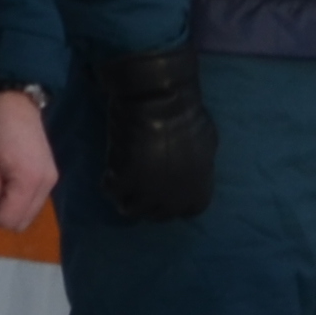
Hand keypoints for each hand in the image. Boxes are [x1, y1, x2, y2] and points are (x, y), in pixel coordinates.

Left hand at [0, 89, 58, 228]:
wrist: (14, 101)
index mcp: (29, 182)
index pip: (10, 220)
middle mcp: (46, 185)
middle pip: (22, 222)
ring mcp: (50, 179)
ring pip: (27, 213)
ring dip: (7, 207)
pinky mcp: (48, 174)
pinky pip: (31, 199)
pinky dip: (15, 199)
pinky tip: (3, 181)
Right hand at [93, 46, 219, 220]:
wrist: (160, 100)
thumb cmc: (186, 114)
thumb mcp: (206, 144)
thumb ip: (198, 166)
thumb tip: (191, 173)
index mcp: (198, 188)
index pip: (190, 211)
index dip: (178, 203)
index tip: (168, 193)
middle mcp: (174, 197)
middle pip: (159, 214)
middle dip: (150, 204)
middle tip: (141, 189)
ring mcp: (148, 192)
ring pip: (131, 210)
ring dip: (127, 199)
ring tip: (122, 185)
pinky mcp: (124, 180)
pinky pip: (112, 192)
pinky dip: (109, 183)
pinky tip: (110, 171)